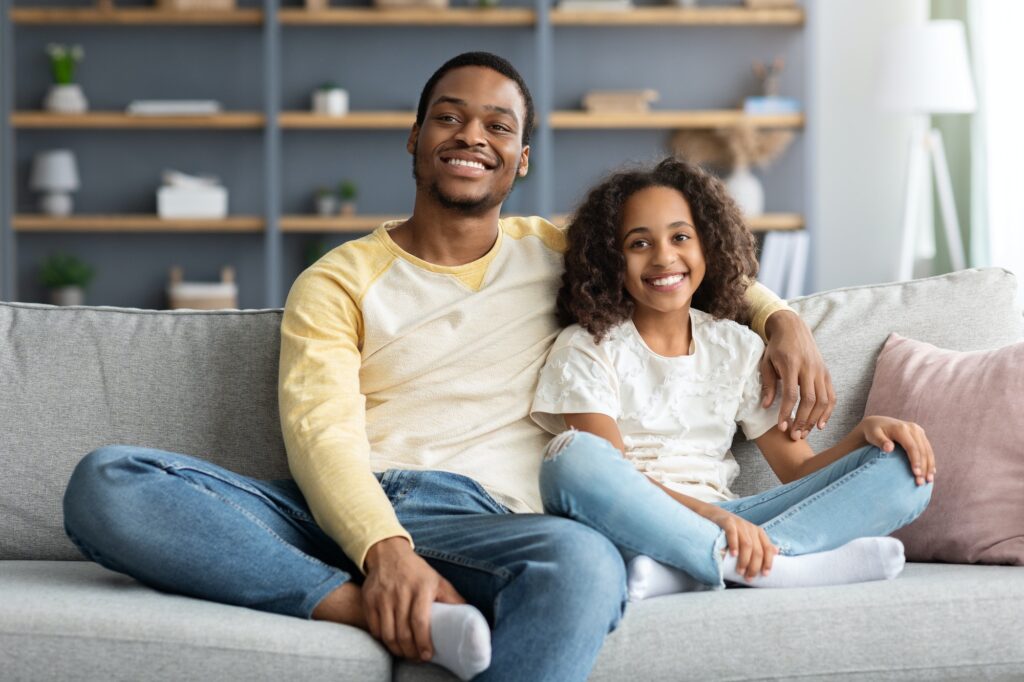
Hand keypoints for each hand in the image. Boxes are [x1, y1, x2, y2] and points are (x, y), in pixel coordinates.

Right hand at [362, 537, 465, 661]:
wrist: (388, 553)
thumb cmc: (417, 571)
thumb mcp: (437, 580)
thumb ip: (453, 598)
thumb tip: (470, 616)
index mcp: (421, 587)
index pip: (420, 621)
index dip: (423, 642)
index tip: (427, 655)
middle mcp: (401, 592)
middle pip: (403, 632)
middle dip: (410, 651)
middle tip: (417, 657)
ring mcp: (383, 596)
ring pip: (388, 634)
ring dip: (397, 649)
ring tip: (405, 653)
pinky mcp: (369, 600)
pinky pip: (375, 628)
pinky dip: (383, 640)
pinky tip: (392, 642)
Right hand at [700, 506, 776, 580]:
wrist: (714, 514)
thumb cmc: (732, 529)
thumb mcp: (748, 536)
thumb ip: (760, 543)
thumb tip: (776, 552)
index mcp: (758, 532)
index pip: (768, 548)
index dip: (768, 562)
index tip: (765, 574)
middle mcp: (750, 528)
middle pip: (757, 550)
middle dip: (754, 566)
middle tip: (748, 577)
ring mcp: (739, 524)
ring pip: (747, 545)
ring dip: (744, 560)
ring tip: (740, 571)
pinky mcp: (727, 521)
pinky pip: (732, 533)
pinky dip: (734, 545)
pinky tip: (733, 554)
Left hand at [760, 310, 835, 439]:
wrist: (793, 328)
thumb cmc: (776, 347)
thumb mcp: (766, 362)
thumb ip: (768, 384)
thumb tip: (766, 406)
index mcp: (792, 364)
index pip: (792, 394)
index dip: (787, 412)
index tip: (781, 427)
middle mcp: (809, 368)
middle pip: (810, 400)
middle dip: (803, 420)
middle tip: (794, 436)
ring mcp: (820, 370)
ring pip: (823, 400)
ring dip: (815, 419)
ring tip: (804, 433)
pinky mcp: (827, 373)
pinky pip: (831, 395)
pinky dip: (828, 411)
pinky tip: (820, 425)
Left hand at [860, 416, 935, 485]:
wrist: (877, 423)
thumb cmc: (872, 432)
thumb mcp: (873, 435)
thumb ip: (880, 441)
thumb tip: (889, 448)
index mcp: (901, 428)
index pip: (912, 446)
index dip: (915, 460)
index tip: (916, 474)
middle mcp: (912, 428)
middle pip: (922, 450)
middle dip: (924, 467)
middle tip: (921, 482)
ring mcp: (918, 431)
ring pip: (928, 450)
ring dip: (929, 466)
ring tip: (928, 481)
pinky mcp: (920, 435)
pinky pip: (928, 449)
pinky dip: (930, 461)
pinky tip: (931, 473)